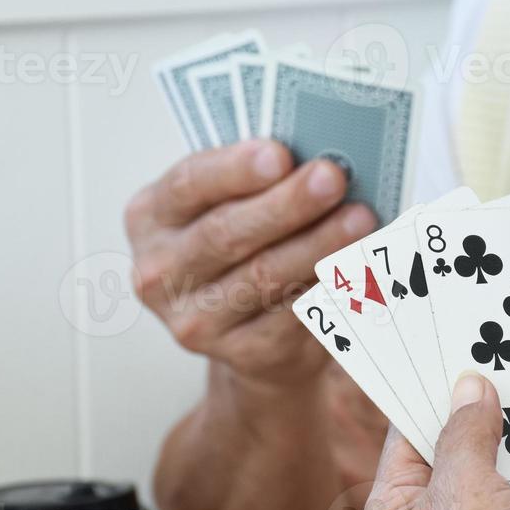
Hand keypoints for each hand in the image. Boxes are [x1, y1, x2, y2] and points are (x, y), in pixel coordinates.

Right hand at [126, 141, 375, 383]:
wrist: (247, 334)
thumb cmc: (243, 247)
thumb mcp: (228, 206)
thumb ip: (256, 183)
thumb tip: (316, 160)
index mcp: (150, 218)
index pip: (188, 186)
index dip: (234, 169)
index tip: (280, 154)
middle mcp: (160, 273)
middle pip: (226, 234)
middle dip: (286, 204)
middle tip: (332, 178)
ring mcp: (194, 320)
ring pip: (263, 277)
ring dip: (317, 245)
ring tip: (360, 218)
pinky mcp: (238, 354)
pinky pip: (290, 315)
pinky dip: (328, 286)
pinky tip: (358, 265)